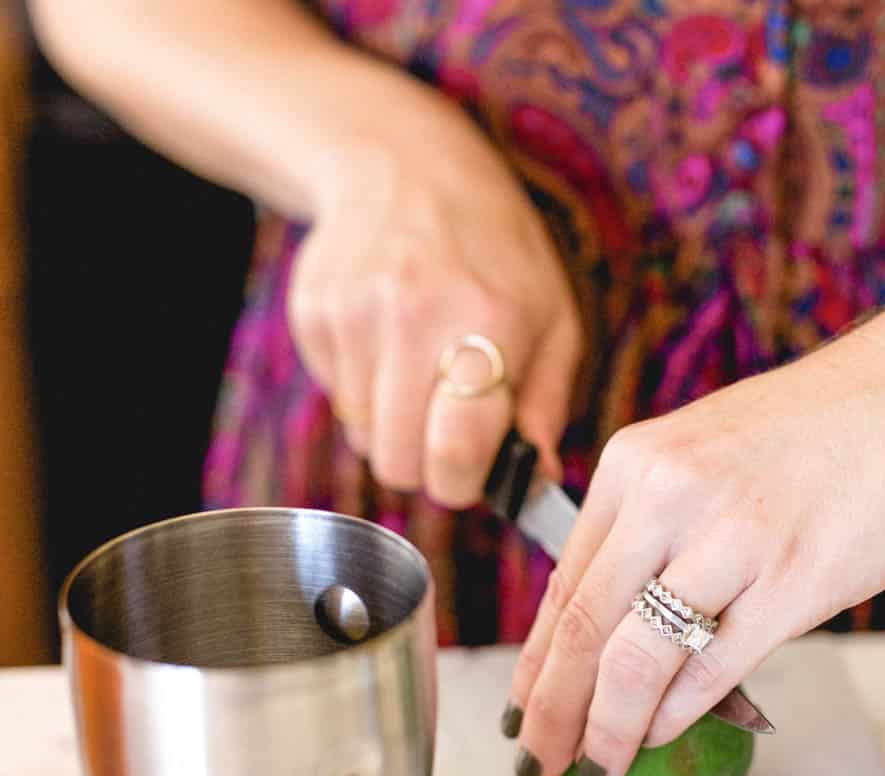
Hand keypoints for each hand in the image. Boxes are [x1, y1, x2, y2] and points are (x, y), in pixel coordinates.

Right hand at [287, 90, 580, 505]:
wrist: (404, 163)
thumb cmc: (497, 251)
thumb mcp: (552, 316)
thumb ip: (546, 404)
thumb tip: (535, 478)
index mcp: (488, 320)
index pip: (454, 451)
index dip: (462, 483)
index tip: (472, 473)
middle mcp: (414, 315)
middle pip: (397, 461)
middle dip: (425, 464)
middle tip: (447, 429)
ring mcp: (354, 312)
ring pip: (362, 438)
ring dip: (393, 425)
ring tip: (420, 370)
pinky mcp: (312, 313)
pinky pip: (337, 401)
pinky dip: (364, 391)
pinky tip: (386, 342)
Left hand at [504, 312, 884, 775]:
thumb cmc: (818, 431)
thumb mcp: (705, 457)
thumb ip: (655, 530)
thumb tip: (619, 622)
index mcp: (635, 464)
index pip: (564, 586)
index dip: (536, 663)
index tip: (523, 710)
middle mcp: (667, 495)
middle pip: (582, 627)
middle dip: (552, 710)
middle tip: (538, 761)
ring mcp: (730, 536)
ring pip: (636, 657)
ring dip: (608, 726)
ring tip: (595, 764)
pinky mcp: (793, 577)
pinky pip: (711, 665)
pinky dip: (676, 712)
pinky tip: (657, 734)